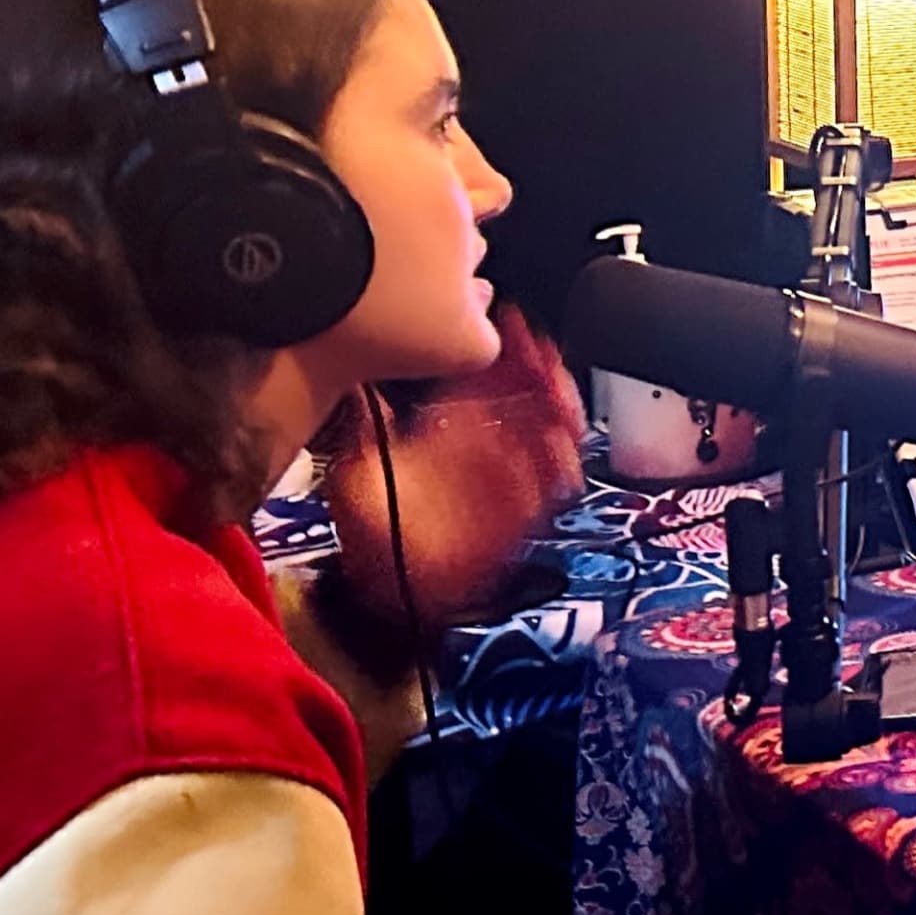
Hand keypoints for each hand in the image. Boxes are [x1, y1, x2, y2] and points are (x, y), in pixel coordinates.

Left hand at [319, 308, 586, 626]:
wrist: (375, 587)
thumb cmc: (366, 526)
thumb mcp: (356, 459)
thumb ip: (369, 416)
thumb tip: (372, 370)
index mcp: (451, 432)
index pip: (490, 381)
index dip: (508, 353)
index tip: (519, 328)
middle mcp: (482, 454)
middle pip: (528, 405)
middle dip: (543, 377)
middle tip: (548, 358)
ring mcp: (500, 486)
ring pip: (545, 441)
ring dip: (557, 416)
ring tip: (559, 396)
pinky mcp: (513, 520)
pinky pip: (544, 491)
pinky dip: (554, 470)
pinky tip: (558, 447)